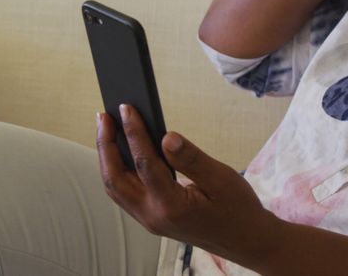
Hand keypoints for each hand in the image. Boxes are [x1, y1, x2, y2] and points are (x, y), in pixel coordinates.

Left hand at [95, 106, 280, 262]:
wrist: (244, 239)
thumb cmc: (237, 209)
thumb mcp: (221, 179)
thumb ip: (191, 158)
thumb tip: (167, 137)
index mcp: (171, 205)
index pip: (144, 163)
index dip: (133, 132)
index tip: (127, 108)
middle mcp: (153, 215)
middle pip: (115, 179)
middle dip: (105, 145)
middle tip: (104, 116)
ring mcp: (149, 219)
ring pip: (115, 187)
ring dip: (107, 158)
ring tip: (107, 129)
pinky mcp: (151, 218)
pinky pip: (125, 193)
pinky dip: (118, 170)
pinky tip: (121, 152)